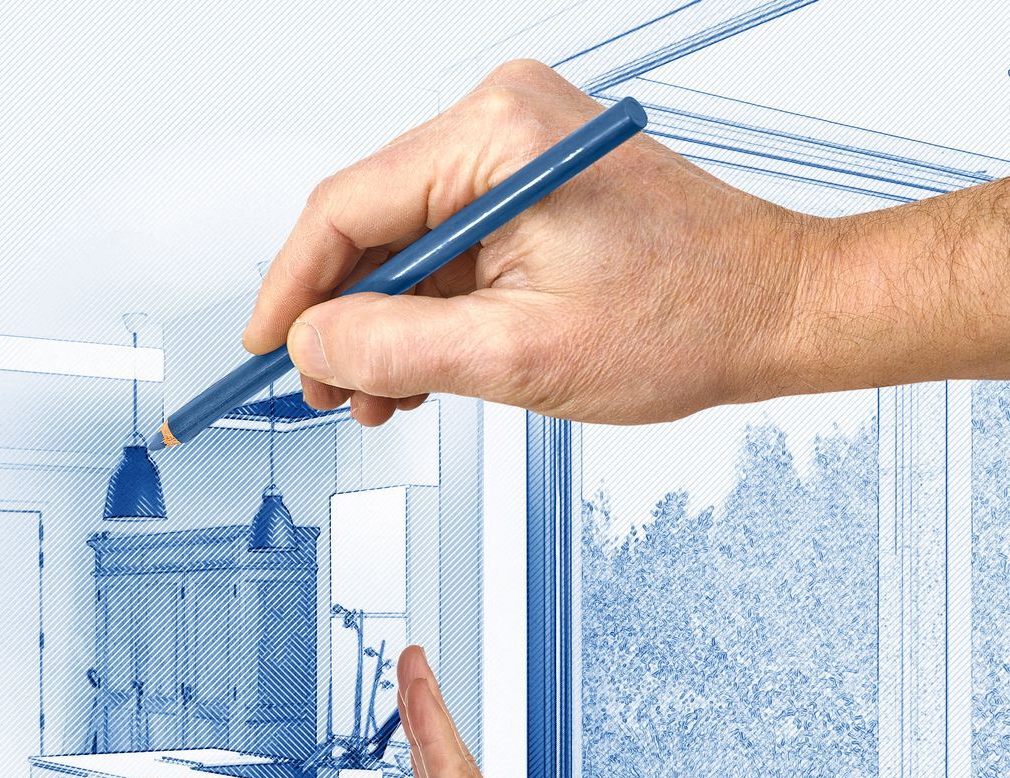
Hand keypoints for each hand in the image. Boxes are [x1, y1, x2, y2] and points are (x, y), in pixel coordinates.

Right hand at [244, 60, 818, 426]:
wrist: (774, 311)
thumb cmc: (687, 317)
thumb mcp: (517, 354)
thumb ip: (395, 348)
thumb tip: (310, 345)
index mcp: (496, 137)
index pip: (345, 208)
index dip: (291, 290)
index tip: (264, 349)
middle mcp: (501, 122)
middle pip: (366, 223)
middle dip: (338, 316)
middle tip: (326, 390)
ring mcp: (514, 150)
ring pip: (400, 242)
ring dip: (380, 322)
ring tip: (379, 394)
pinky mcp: (526, 184)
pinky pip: (442, 244)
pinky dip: (422, 309)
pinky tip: (418, 367)